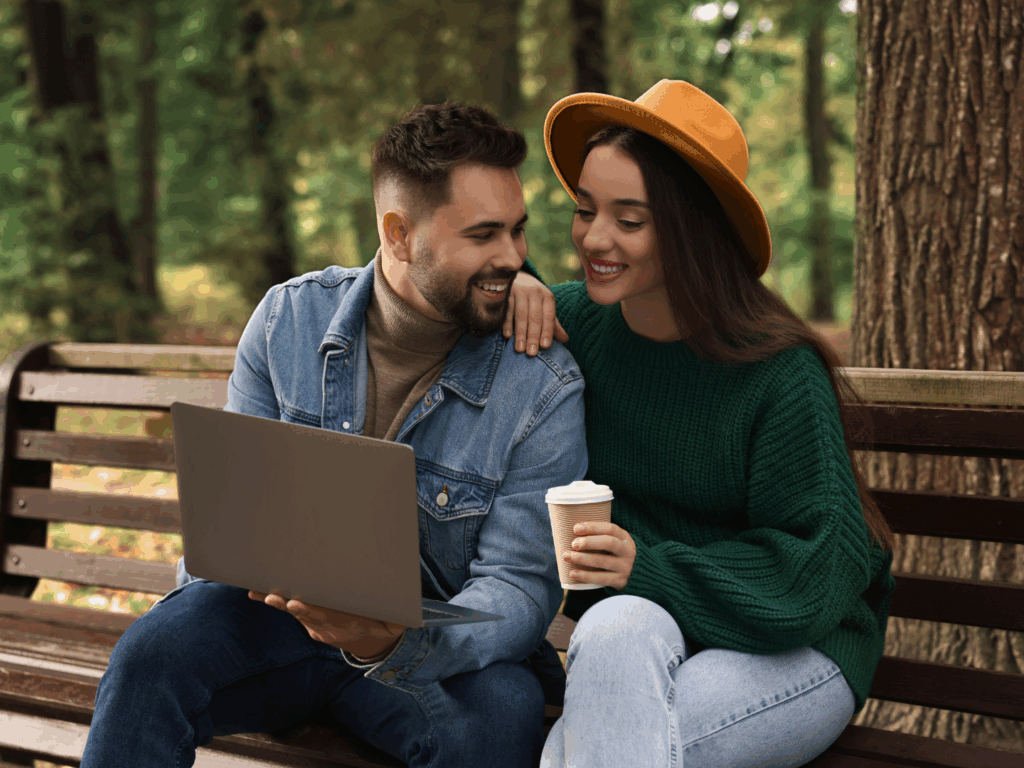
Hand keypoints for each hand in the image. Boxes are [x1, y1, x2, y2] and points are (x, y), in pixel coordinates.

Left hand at [249, 591, 405, 658]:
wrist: (373, 645)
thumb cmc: (384, 624)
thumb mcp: (395, 624)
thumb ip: (395, 623)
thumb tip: (399, 624)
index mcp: (347, 626)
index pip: (325, 618)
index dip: (310, 611)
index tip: (295, 604)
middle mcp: (327, 629)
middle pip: (306, 615)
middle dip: (288, 605)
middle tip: (273, 598)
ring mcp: (317, 627)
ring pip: (295, 613)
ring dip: (277, 602)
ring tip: (258, 592)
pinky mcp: (310, 624)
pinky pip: (292, 612)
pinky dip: (275, 602)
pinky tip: (256, 593)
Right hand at [503, 271, 567, 355]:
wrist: (518, 278)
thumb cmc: (534, 300)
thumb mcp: (546, 308)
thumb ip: (553, 324)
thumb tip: (565, 340)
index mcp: (548, 297)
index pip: (549, 316)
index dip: (547, 332)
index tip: (545, 346)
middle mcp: (535, 292)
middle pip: (535, 317)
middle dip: (533, 336)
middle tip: (531, 353)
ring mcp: (520, 291)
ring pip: (521, 315)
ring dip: (520, 333)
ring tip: (520, 349)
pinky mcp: (507, 292)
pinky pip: (507, 309)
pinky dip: (507, 323)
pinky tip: (507, 335)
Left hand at [561, 522, 636, 590]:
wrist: (639, 576)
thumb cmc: (618, 555)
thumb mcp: (617, 542)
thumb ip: (601, 537)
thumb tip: (573, 532)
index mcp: (625, 538)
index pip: (610, 528)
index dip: (593, 527)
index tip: (575, 528)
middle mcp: (627, 551)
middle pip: (609, 543)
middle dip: (589, 542)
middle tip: (573, 544)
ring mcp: (625, 567)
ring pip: (603, 561)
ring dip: (582, 558)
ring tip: (567, 556)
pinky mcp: (620, 581)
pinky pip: (601, 578)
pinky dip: (585, 576)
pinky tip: (573, 573)